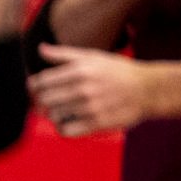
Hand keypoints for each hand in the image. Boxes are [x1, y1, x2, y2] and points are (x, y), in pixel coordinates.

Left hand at [30, 44, 152, 136]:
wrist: (147, 89)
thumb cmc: (117, 71)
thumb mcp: (92, 56)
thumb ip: (64, 54)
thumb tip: (40, 49)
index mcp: (80, 70)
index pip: (41, 81)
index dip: (33, 87)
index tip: (37, 88)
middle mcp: (83, 88)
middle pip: (44, 100)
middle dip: (40, 101)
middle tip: (46, 101)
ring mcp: (90, 107)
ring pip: (53, 116)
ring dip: (52, 114)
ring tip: (61, 110)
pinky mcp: (97, 123)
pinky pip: (66, 131)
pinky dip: (62, 128)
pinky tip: (67, 121)